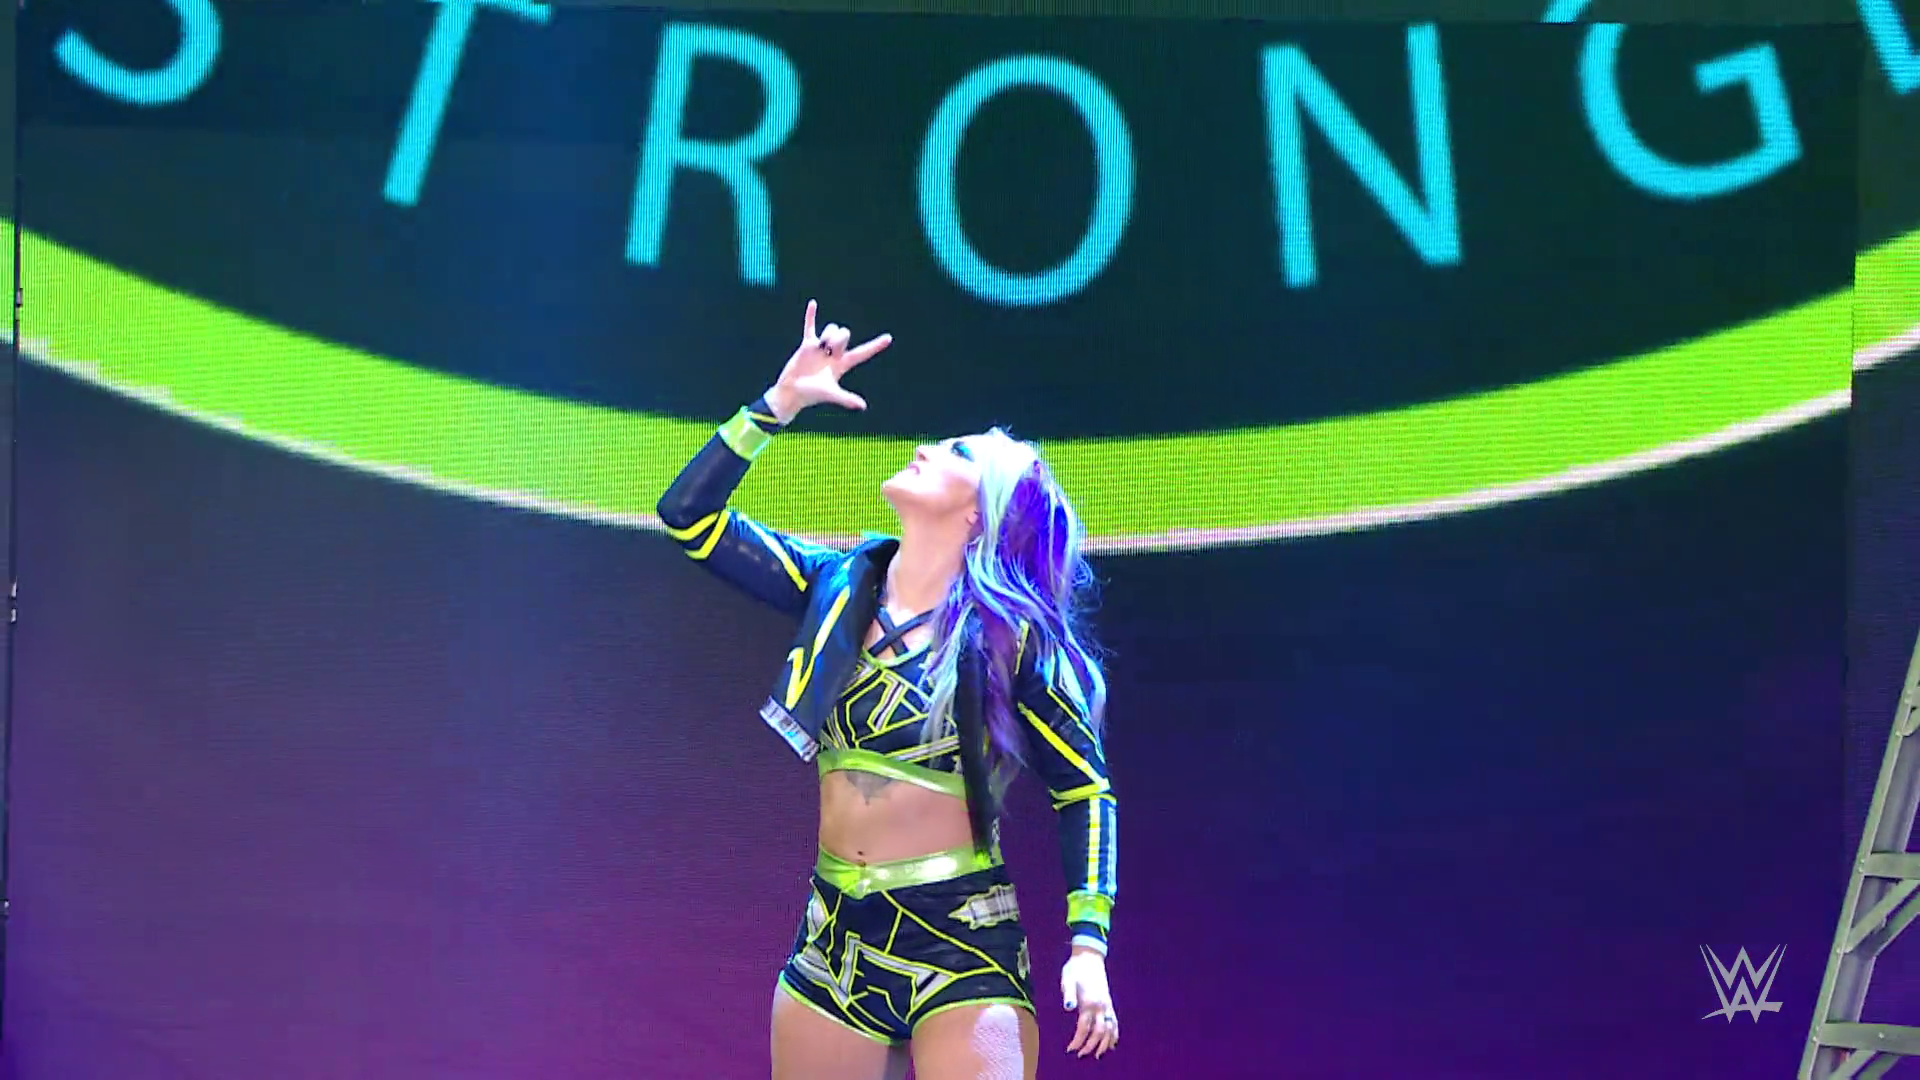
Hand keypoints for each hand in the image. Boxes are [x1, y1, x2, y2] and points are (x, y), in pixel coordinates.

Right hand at [764, 300, 892, 422]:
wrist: (792, 391)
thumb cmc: (811, 394)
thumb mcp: (830, 393)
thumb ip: (846, 398)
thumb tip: (863, 406)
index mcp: (843, 364)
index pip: (863, 353)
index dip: (875, 346)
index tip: (889, 338)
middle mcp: (835, 354)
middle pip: (845, 335)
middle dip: (839, 337)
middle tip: (829, 350)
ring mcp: (821, 348)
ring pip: (832, 329)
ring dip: (828, 333)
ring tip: (820, 346)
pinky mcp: (807, 345)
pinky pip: (810, 326)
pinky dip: (811, 315)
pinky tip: (813, 303)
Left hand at [1062, 947, 1118, 1058]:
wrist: (1090, 956)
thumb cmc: (1075, 968)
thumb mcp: (1068, 979)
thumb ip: (1069, 994)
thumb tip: (1068, 1007)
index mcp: (1089, 1001)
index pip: (1084, 1027)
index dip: (1078, 1040)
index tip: (1070, 1049)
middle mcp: (1101, 1006)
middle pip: (1099, 1032)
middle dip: (1090, 1046)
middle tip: (1081, 1055)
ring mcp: (1107, 1005)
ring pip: (1110, 1030)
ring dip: (1105, 1044)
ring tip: (1098, 1055)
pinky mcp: (1110, 1003)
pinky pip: (1115, 1022)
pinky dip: (1114, 1034)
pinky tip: (1112, 1043)